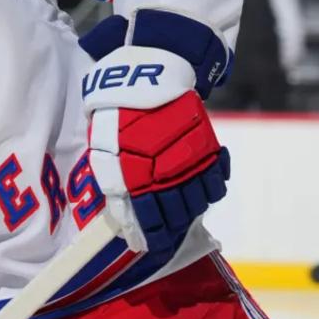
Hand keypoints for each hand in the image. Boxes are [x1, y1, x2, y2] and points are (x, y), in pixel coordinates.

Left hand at [80, 9, 232, 256]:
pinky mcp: (206, 147)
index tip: (148, 245)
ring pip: (198, 201)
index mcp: (134, 174)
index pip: (146, 217)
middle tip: (166, 236)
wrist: (148, 72)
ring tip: (182, 215)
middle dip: (170, 228)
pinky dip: (211, 189)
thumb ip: (112, 179)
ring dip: (190, 211)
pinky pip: (216, 181)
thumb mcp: (103, 145)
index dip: (150, 235)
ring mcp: (189, 161)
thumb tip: (121, 212)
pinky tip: (202, 191)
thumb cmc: (115, 109)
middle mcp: (165, 173)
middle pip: (175, 214)